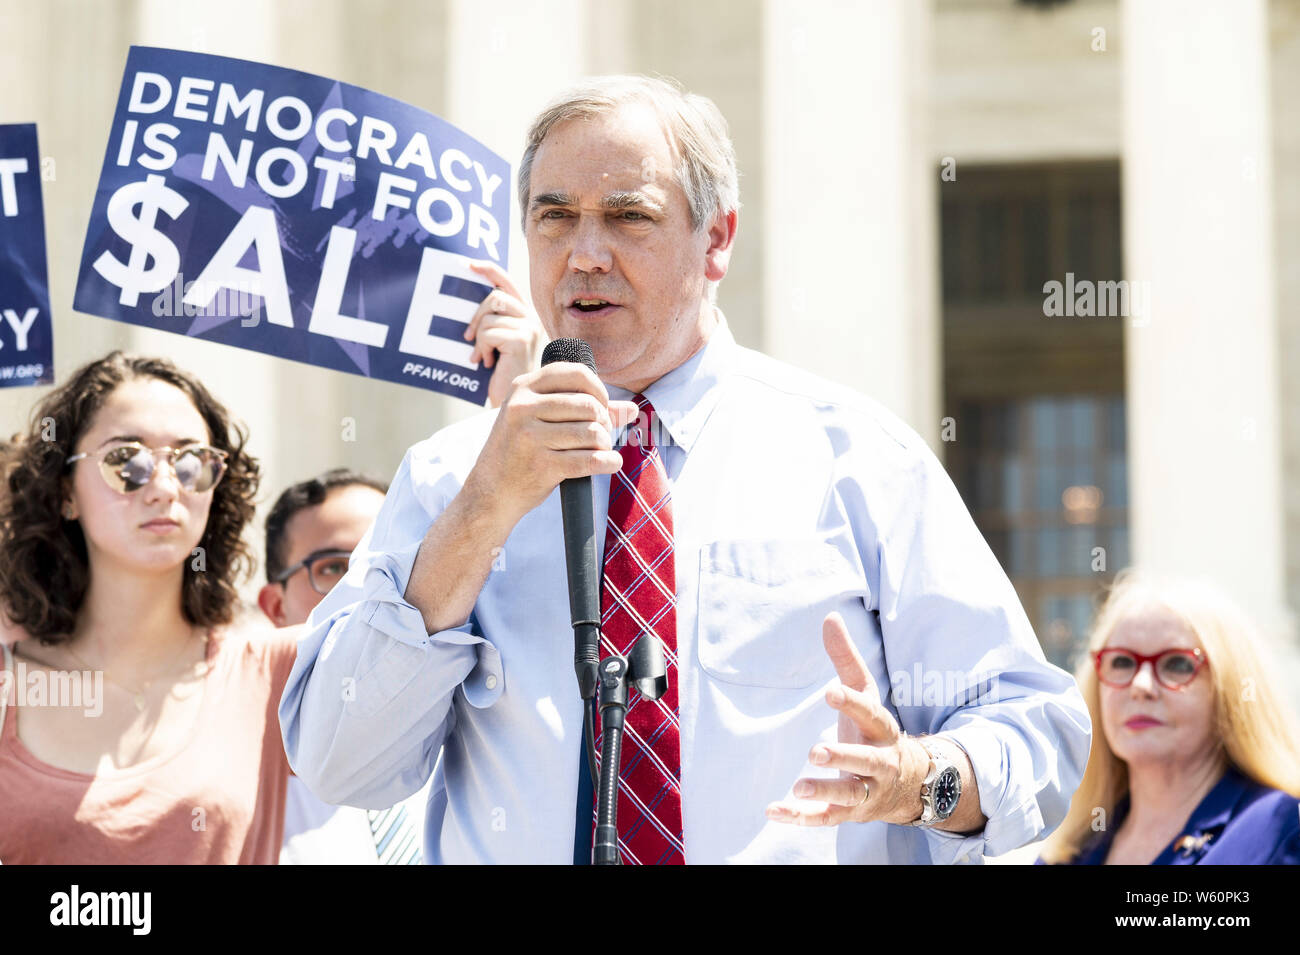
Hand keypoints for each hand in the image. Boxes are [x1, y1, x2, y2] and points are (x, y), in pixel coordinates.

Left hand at [462, 261, 548, 408]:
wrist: (515, 402)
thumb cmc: (502, 374)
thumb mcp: (496, 342)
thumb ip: (491, 321)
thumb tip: (469, 303)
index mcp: (525, 315)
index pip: (507, 282)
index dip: (489, 270)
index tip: (468, 264)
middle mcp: (532, 318)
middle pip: (494, 297)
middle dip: (476, 317)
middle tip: (469, 337)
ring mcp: (529, 328)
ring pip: (489, 317)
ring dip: (479, 338)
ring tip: (483, 356)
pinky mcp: (522, 339)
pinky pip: (488, 332)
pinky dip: (482, 348)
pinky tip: (489, 362)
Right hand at [464, 361, 640, 529]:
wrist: (490, 491)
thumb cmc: (521, 450)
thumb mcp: (540, 419)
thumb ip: (586, 409)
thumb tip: (633, 409)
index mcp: (523, 387)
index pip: (576, 373)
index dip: (598, 389)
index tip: (601, 408)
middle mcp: (523, 407)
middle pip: (589, 405)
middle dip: (603, 422)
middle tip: (600, 435)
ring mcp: (530, 436)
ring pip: (592, 432)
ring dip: (605, 444)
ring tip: (599, 450)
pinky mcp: (541, 465)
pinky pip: (590, 460)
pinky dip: (608, 462)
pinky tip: (610, 463)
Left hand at [765, 612, 929, 827]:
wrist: (908, 785)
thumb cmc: (874, 730)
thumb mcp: (864, 694)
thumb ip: (845, 659)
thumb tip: (830, 617)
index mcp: (881, 729)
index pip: (869, 714)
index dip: (852, 703)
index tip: (830, 692)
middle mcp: (879, 762)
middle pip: (866, 761)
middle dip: (844, 757)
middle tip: (815, 752)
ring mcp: (866, 791)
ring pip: (849, 795)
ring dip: (825, 791)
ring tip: (798, 786)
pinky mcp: (849, 812)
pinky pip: (826, 817)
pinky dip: (800, 818)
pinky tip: (773, 811)